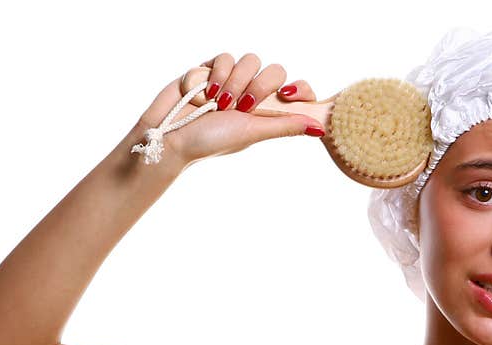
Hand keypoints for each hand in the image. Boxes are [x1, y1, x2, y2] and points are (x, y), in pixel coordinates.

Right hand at [137, 52, 321, 167]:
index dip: (298, 88)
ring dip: (231, 82)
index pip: (296, 88)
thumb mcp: (253, 132)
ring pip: (246, 60)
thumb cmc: (211, 140)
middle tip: (239, 106)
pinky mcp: (210, 69)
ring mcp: (231, 79)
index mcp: (268, 110)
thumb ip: (285, 126)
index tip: (288, 96)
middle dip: (256, 87)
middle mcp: (253, 93)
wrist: (170, 135)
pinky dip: (212, 76)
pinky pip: (222, 57)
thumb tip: (321, 128)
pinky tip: (202, 94)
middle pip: (273, 69)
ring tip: (216, 103)